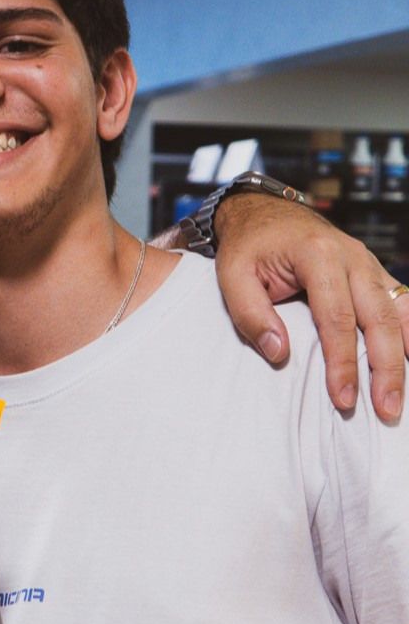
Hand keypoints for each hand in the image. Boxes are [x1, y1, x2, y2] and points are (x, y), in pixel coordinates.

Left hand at [212, 191, 408, 422]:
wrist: (263, 213)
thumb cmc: (247, 247)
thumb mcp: (232, 277)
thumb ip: (252, 315)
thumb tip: (280, 354)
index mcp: (318, 255)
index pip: (337, 319)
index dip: (342, 363)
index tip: (343, 399)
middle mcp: (353, 257)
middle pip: (380, 318)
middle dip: (387, 368)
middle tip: (387, 410)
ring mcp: (369, 263)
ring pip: (400, 312)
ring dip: (406, 355)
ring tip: (401, 395)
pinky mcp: (374, 272)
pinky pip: (403, 303)